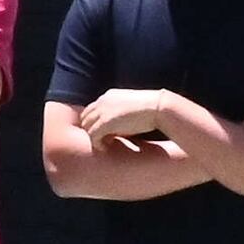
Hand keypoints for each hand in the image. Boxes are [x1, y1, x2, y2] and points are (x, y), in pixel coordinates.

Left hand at [77, 85, 208, 152]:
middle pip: (85, 118)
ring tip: (105, 145)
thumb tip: (118, 127)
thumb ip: (120, 114)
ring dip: (94, 138)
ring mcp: (102, 111)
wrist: (158, 107)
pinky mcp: (105, 122)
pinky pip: (92, 136)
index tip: (102, 133)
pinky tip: (106, 148)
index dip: (94, 122)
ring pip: (87, 127)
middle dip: (91, 130)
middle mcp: (102, 101)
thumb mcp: (131, 108)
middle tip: (102, 140)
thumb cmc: (150, 110)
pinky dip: (97, 143)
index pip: (91, 109)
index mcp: (108, 95)